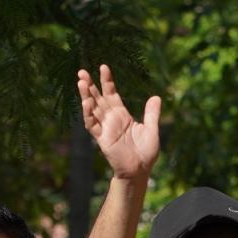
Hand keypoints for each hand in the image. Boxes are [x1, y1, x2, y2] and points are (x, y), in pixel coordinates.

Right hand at [78, 64, 161, 181]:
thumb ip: (151, 113)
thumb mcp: (152, 129)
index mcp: (122, 115)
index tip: (103, 67)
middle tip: (81, 71)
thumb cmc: (146, 152)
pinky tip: (86, 103)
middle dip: (90, 85)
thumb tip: (156, 96)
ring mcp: (105, 128)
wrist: (140, 170)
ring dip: (86, 96)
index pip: (112, 94)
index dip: (107, 81)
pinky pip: (92, 125)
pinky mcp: (102, 139)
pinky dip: (88, 114)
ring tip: (81, 82)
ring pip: (92, 109)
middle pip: (98, 98)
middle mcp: (111, 119)